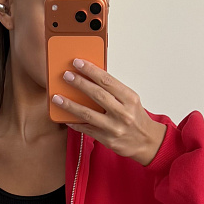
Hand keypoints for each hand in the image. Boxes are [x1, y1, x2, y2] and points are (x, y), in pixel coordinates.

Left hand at [52, 59, 166, 166]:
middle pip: (96, 95)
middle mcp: (122, 113)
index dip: (90, 70)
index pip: (107, 80)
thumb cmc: (135, 117)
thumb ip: (113, 90)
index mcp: (129, 98)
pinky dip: (74, 122)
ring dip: (70, 105)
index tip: (77, 62)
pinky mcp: (107, 140)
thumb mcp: (130, 100)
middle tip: (66, 76)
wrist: (146, 141)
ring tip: (57, 98)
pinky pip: (87, 129)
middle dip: (79, 84)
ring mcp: (114, 128)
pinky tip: (65, 117)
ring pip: (88, 114)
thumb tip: (90, 78)